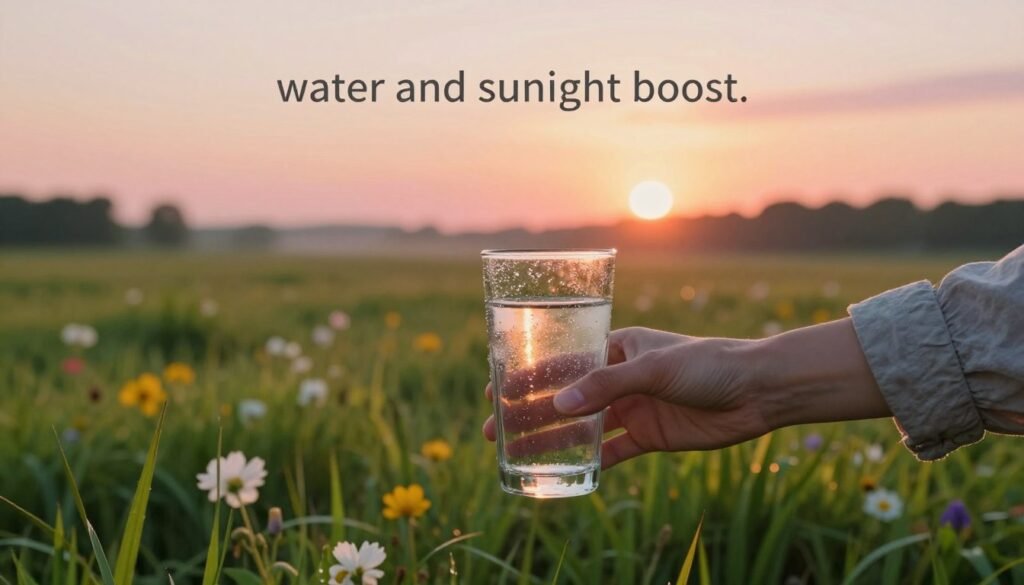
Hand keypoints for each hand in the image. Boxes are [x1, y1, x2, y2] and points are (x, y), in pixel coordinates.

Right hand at [483, 319, 888, 468]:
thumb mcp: (654, 367)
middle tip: (492, 428)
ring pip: (581, 426)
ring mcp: (632, 407)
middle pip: (565, 397)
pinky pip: (611, 451)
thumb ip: (607, 386)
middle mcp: (620, 377)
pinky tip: (564, 473)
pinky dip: (589, 462)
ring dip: (550, 438)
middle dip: (529, 412)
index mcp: (618, 346)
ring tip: (514, 452)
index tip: (496, 389)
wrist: (757, 390)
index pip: (563, 361)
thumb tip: (558, 405)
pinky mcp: (649, 436)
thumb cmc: (708, 362)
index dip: (528, 375)